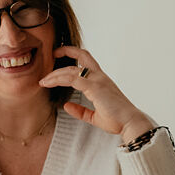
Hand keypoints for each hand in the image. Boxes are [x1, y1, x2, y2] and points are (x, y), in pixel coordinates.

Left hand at [38, 46, 154, 143]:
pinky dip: (59, 79)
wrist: (130, 124)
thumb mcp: (94, 116)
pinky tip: (49, 84)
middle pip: (82, 55)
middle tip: (50, 55)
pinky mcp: (95, 87)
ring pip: (72, 69)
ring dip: (55, 74)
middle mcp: (100, 77)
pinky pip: (73, 79)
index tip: (59, 55)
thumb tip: (66, 105)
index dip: (74, 54)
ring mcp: (98, 80)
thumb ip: (80, 110)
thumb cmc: (117, 120)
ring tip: (44, 80)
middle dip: (65, 51)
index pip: (87, 61)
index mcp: (101, 80)